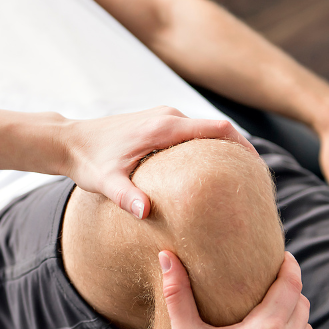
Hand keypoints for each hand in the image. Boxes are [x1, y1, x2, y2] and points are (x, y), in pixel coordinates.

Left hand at [63, 106, 255, 219]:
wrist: (68, 141)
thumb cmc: (87, 161)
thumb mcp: (105, 182)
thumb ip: (126, 197)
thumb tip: (147, 213)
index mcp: (164, 126)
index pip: (218, 129)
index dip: (244, 146)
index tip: (260, 169)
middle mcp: (168, 116)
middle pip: (218, 129)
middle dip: (239, 152)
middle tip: (256, 182)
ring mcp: (163, 117)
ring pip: (204, 131)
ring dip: (223, 150)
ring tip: (239, 180)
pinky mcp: (157, 123)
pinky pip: (191, 134)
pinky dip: (206, 149)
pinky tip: (209, 173)